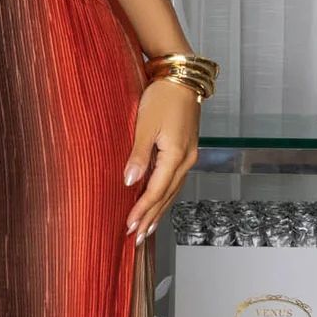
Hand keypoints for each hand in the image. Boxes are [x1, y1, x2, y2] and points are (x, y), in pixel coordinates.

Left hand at [123, 78, 200, 245]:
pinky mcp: (186, 151)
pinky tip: (158, 204)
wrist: (182, 78)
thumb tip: (130, 182)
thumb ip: (138, 155)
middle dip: (151, 218)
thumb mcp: (145, 125)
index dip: (142, 210)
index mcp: (176, 155)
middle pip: (166, 196)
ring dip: (159, 211)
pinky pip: (174, 181)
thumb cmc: (162, 97)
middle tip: (136, 238)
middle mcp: (186, 160)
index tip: (129, 225)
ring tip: (147, 229)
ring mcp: (188, 156)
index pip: (156, 190)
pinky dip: (164, 196)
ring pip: (172, 191)